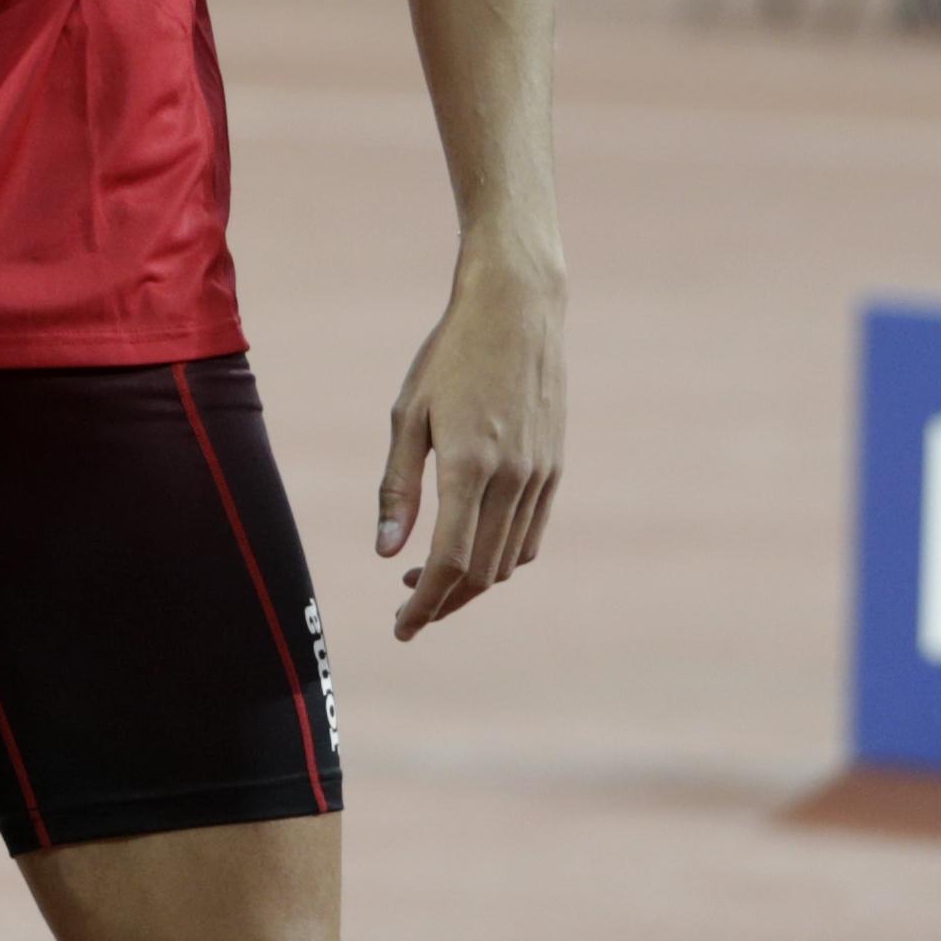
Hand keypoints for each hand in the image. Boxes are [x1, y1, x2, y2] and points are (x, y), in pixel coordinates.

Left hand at [376, 260, 561, 640]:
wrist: (517, 313)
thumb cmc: (448, 358)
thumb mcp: (407, 416)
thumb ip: (398, 486)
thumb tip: (385, 552)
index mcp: (469, 467)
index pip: (450, 561)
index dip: (424, 603)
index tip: (401, 627)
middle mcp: (513, 479)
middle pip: (482, 572)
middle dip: (444, 603)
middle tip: (408, 611)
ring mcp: (541, 475)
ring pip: (510, 559)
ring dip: (472, 585)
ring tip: (428, 581)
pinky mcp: (555, 468)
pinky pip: (530, 533)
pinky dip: (501, 557)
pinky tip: (469, 550)